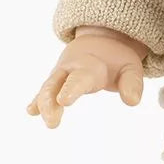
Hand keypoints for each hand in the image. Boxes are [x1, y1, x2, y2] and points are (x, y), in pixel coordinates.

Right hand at [27, 27, 146, 127]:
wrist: (101, 41)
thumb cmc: (116, 60)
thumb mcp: (130, 68)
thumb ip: (132, 83)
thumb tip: (132, 101)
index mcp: (88, 66)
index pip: (78, 79)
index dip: (71, 89)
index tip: (64, 101)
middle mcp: (69, 70)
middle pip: (54, 85)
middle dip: (50, 102)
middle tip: (52, 121)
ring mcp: (60, 75)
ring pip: (46, 89)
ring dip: (43, 105)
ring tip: (48, 122)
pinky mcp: (56, 82)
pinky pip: (44, 92)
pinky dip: (37, 101)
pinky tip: (31, 111)